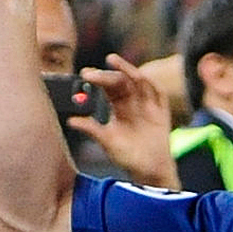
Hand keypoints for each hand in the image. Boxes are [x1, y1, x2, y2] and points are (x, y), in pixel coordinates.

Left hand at [78, 55, 176, 188]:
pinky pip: (158, 94)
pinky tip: (141, 77)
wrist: (149, 170)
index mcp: (119, 108)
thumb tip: (71, 120)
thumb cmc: (128, 156)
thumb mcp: (107, 141)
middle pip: (122, 82)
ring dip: (128, 70)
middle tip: (93, 71)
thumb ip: (92, 129)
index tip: (85, 74)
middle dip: (108, 74)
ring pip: (139, 82)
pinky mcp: (162, 113)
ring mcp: (148, 107)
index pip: (108, 88)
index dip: (98, 79)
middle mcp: (134, 103)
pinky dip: (151, 85)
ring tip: (114, 61)